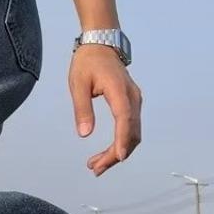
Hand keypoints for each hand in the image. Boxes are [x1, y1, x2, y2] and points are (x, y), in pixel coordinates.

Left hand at [68, 44, 141, 176]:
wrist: (101, 44)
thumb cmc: (87, 63)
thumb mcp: (78, 84)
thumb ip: (82, 109)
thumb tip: (84, 134)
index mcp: (119, 90)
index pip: (124, 118)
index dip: (122, 139)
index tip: (119, 157)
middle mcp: (132, 97)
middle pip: (131, 132)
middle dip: (115, 154)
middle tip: (94, 169)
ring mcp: (135, 101)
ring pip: (133, 134)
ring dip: (117, 152)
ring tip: (96, 166)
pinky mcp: (132, 105)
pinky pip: (130, 129)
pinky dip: (121, 143)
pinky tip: (106, 154)